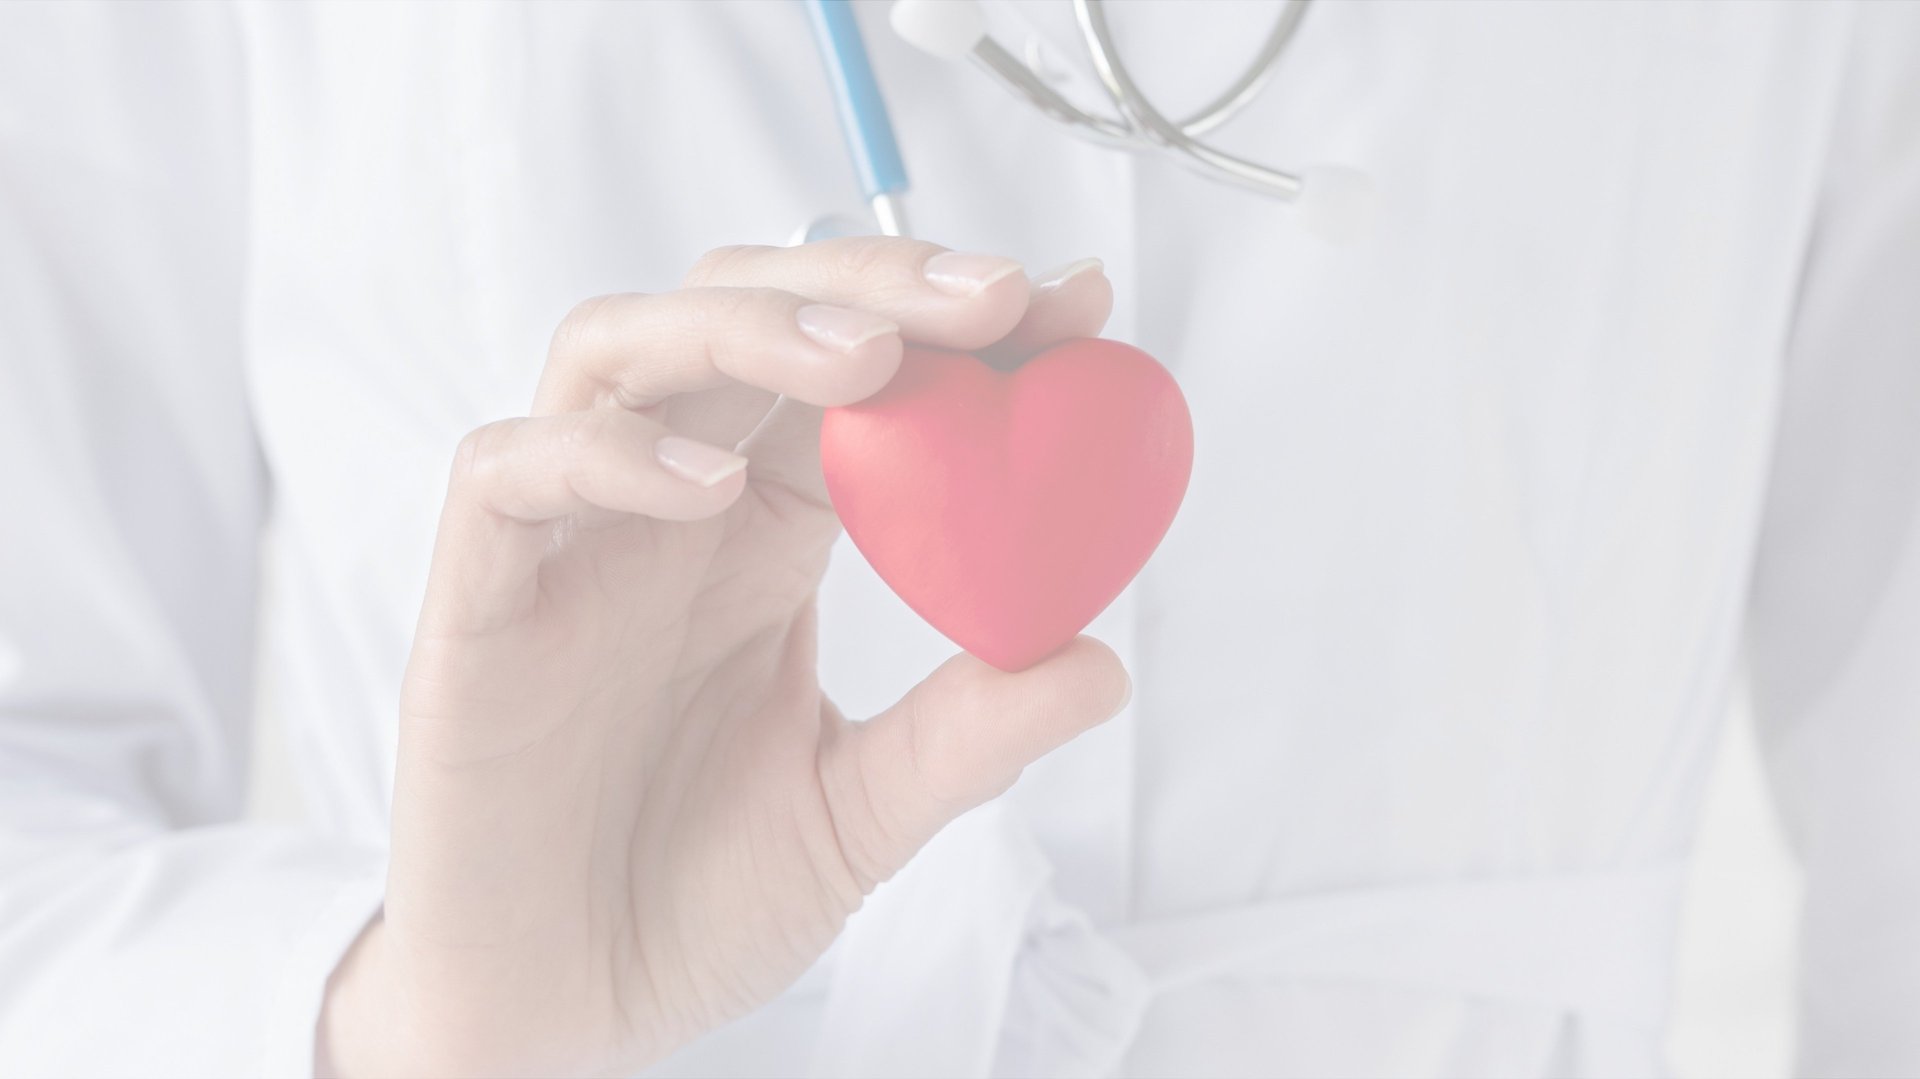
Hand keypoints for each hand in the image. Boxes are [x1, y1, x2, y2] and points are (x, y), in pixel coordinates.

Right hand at [318, 241, 1129, 1076]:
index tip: (1075, 305)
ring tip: (868, 356)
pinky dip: (606, 456)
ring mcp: (570, 543)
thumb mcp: (860, 813)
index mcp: (766, 532)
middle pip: (745, 310)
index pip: (858, 375)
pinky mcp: (478, 603)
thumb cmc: (697, 900)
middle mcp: (670, 508)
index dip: (957, 325)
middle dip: (871, 281)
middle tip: (994, 298)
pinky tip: (709, 491)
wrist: (564, 1011)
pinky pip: (509, 475)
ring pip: (620, 349)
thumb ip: (964, 735)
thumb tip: (1104, 664)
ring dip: (745, 325)